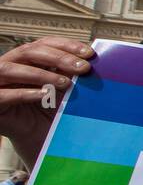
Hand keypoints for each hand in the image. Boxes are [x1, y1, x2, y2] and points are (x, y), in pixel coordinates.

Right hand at [0, 38, 94, 164]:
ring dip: (41, 74)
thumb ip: (71, 74)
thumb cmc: (49, 112)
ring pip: (11, 69)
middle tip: (83, 68)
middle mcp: (8, 66)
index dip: (65, 45)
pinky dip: (24, 93)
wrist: (34, 140)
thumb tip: (92, 60)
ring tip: (66, 83)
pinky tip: (43, 95)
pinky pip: (3, 95)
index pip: (43, 44)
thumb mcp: (63, 91)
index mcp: (26, 59)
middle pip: (29, 52)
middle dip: (59, 57)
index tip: (89, 53)